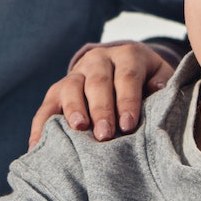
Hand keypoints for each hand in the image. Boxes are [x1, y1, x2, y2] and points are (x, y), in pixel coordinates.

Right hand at [28, 43, 175, 146]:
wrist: (123, 67)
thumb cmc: (148, 82)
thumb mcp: (161, 77)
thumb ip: (163, 85)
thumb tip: (157, 91)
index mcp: (128, 55)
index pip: (127, 76)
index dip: (127, 100)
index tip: (128, 125)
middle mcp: (99, 59)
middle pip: (97, 82)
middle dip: (101, 109)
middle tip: (104, 135)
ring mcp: (76, 73)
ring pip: (71, 87)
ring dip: (73, 108)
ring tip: (78, 128)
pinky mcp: (58, 89)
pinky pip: (47, 105)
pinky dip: (41, 125)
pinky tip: (37, 145)